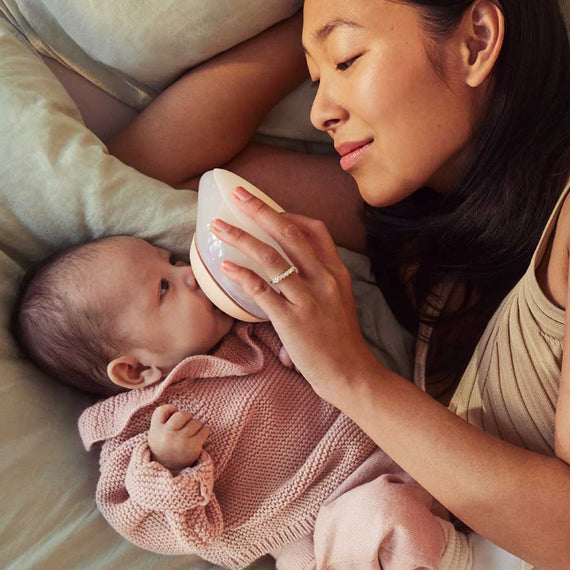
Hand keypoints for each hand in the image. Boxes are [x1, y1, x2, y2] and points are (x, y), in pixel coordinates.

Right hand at [147, 404, 209, 470]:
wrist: (169, 467)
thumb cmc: (165, 444)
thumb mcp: (156, 431)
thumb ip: (162, 418)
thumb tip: (176, 408)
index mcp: (156, 430)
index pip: (162, 410)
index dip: (170, 409)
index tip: (172, 416)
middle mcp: (167, 435)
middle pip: (182, 415)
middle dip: (186, 417)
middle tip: (185, 424)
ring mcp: (181, 441)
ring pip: (195, 422)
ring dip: (196, 425)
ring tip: (191, 432)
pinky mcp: (193, 447)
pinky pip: (205, 429)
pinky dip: (204, 430)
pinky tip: (199, 435)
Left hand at [209, 189, 380, 406]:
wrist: (351, 374)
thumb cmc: (341, 342)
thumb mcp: (339, 302)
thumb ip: (320, 281)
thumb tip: (293, 269)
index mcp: (336, 273)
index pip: (315, 230)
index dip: (289, 214)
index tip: (267, 209)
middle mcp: (324, 280)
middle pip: (289, 233)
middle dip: (260, 210)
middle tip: (237, 195)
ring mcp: (308, 299)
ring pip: (271, 258)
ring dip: (241, 238)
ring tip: (218, 227)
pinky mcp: (292, 320)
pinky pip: (262, 291)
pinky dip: (242, 275)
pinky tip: (225, 267)